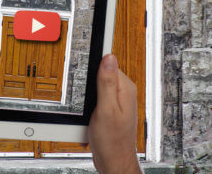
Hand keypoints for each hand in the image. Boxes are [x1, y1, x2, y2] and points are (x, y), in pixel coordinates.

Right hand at [88, 54, 140, 173]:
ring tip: (89, 114)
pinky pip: (94, 100)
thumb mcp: (106, 109)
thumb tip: (108, 58)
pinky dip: (87, 109)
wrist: (113, 161)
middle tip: (87, 101)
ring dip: (86, 100)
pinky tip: (89, 120)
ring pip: (94, 89)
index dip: (96, 61)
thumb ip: (107, 83)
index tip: (88, 51)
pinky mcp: (109, 109)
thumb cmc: (112, 141)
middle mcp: (123, 92)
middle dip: (88, 86)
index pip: (109, 63)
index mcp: (125, 88)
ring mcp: (116, 101)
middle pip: (99, 75)